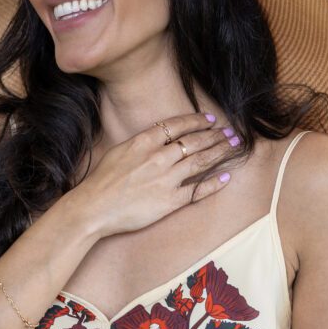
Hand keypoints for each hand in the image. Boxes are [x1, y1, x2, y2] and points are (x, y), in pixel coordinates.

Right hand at [74, 110, 234, 238]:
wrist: (94, 208)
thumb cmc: (102, 181)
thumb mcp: (120, 151)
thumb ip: (142, 143)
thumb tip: (159, 137)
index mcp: (144, 142)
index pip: (178, 125)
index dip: (197, 121)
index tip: (210, 120)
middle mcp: (159, 157)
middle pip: (194, 141)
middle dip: (216, 135)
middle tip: (231, 133)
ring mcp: (166, 179)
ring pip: (200, 161)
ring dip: (220, 152)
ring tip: (234, 147)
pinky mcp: (170, 201)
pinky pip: (198, 190)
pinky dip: (214, 183)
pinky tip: (226, 177)